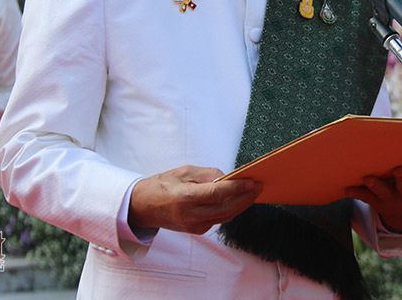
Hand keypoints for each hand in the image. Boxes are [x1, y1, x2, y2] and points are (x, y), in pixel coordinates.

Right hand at [128, 165, 262, 234]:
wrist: (143, 207)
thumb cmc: (162, 185)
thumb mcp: (184, 172)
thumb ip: (208, 174)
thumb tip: (228, 178)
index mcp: (186, 198)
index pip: (218, 193)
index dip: (237, 187)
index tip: (251, 181)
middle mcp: (191, 215)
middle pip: (227, 208)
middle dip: (246, 197)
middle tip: (259, 186)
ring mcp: (194, 226)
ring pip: (226, 216)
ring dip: (242, 205)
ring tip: (254, 192)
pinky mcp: (197, 230)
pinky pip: (219, 219)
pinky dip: (230, 210)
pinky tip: (239, 200)